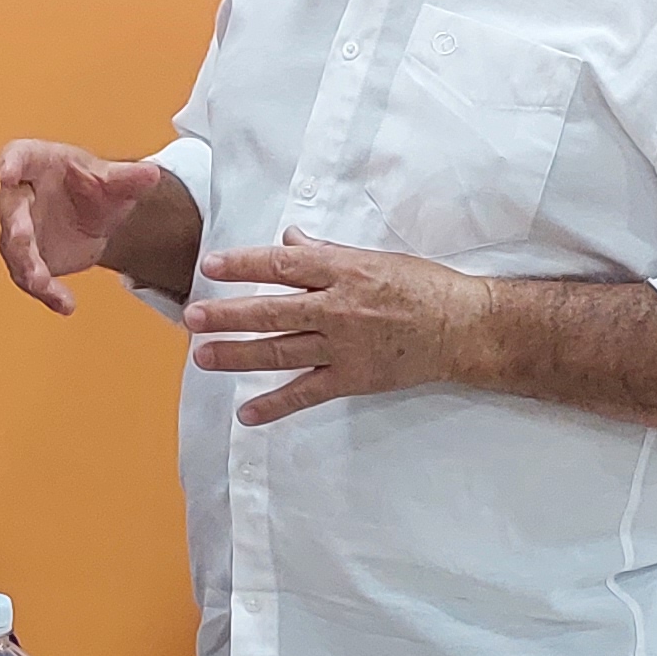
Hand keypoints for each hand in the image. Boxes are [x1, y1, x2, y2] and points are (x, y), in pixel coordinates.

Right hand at [0, 139, 188, 314]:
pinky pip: (30, 278)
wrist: (97, 218)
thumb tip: (151, 174)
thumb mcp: (114, 181)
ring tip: (42, 283)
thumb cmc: (94, 185)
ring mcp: (18, 230)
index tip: (7, 173)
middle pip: (9, 208)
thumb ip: (128, 178)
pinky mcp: (26, 260)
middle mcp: (19, 195)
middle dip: (14, 225)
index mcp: (36, 162)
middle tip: (21, 238)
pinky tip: (65, 304)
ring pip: (14, 250)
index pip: (17, 156)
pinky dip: (47, 293)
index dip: (10, 164)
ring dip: (26, 267)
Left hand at [183, 230, 488, 425]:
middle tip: (192, 317)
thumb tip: (289, 241)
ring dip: (238, 355)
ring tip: (203, 356)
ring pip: (281, 352)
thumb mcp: (375, 258)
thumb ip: (327, 253)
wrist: (464, 327)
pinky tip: (247, 414)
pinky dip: (276, 405)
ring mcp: (345, 346)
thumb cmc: (423, 286)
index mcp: (345, 270)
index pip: (284, 265)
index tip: (212, 266)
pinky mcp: (354, 378)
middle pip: (273, 311)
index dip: (245, 265)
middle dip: (228, 315)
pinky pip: (308, 394)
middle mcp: (340, 308)